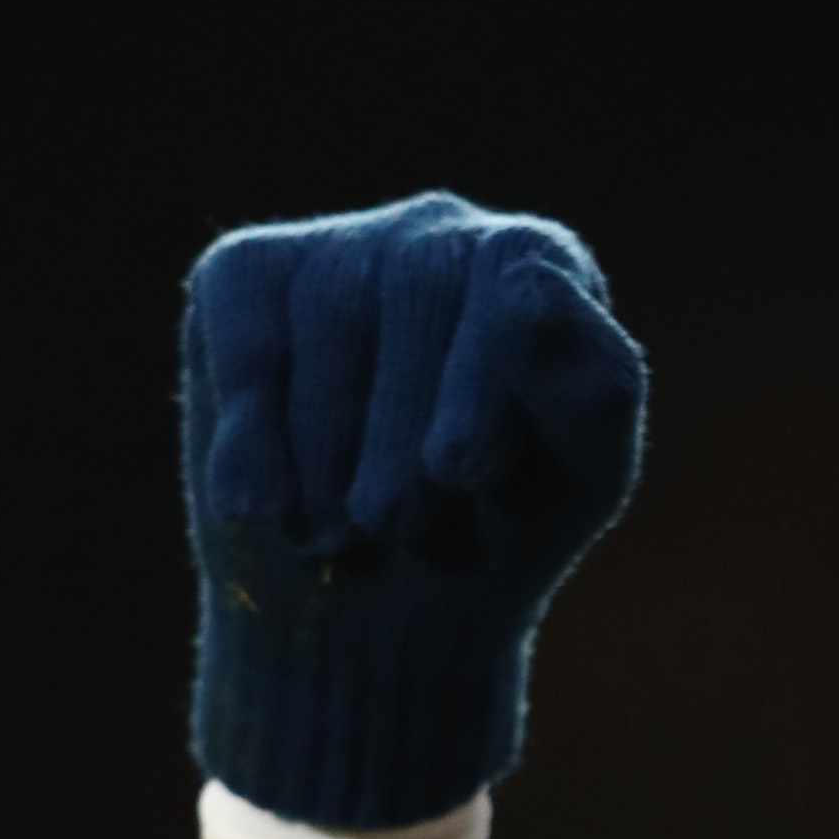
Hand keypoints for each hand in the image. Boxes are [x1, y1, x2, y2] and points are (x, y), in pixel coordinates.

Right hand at [181, 193, 647, 827]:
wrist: (379, 604)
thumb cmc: (500, 528)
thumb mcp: (579, 480)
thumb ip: (592, 386)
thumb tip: (539, 288)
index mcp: (539, 267)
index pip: (513, 268)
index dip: (481, 371)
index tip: (463, 472)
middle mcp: (441, 235)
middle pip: (416, 288)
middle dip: (400, 431)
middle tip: (399, 529)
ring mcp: (341, 246)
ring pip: (328, 317)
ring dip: (330, 454)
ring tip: (346, 534)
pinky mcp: (246, 273)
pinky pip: (246, 334)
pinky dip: (250, 435)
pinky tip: (255, 507)